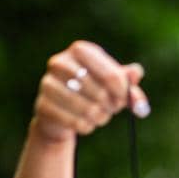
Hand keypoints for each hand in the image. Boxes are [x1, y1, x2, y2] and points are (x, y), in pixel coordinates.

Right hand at [30, 40, 149, 143]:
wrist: (61, 112)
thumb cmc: (92, 93)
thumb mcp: (113, 85)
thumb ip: (128, 81)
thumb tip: (136, 73)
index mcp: (80, 50)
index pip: (111, 74)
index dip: (122, 92)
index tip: (123, 100)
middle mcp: (60, 62)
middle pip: (99, 92)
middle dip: (110, 106)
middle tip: (110, 109)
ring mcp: (47, 83)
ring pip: (87, 109)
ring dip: (99, 118)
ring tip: (100, 116)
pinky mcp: (42, 105)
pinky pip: (74, 122)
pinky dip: (86, 127)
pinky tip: (86, 124)